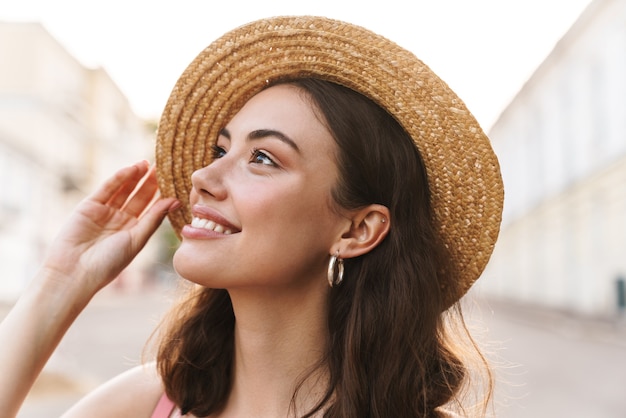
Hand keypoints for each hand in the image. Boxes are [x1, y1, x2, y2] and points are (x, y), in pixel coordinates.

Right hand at [41, 161, 178, 298]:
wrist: (75, 271)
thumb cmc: (109, 262)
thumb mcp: (136, 240)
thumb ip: (154, 218)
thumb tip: (175, 200)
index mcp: (135, 231)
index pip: (152, 209)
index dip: (162, 195)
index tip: (176, 181)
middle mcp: (121, 220)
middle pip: (140, 197)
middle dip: (151, 182)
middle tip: (165, 166)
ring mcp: (105, 212)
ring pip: (124, 190)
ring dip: (136, 176)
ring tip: (149, 163)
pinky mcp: (89, 206)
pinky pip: (107, 189)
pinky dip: (119, 178)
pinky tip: (132, 168)